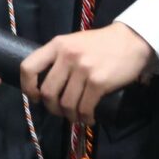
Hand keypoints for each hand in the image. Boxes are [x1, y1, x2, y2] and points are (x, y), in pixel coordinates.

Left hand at [19, 22, 155, 123]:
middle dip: (52, 108)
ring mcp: (82, 69)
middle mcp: (67, 56)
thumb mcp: (74, 42)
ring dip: (70, 116)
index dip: (27, 87)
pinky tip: (89, 118)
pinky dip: (85, 118)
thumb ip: (59, 57)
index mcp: (57, 45)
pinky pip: (84, 108)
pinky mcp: (98, 81)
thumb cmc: (101, 44)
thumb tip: (45, 83)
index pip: (28, 67)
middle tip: (61, 111)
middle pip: (47, 92)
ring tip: (77, 116)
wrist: (131, 40)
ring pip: (65, 104)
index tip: (35, 97)